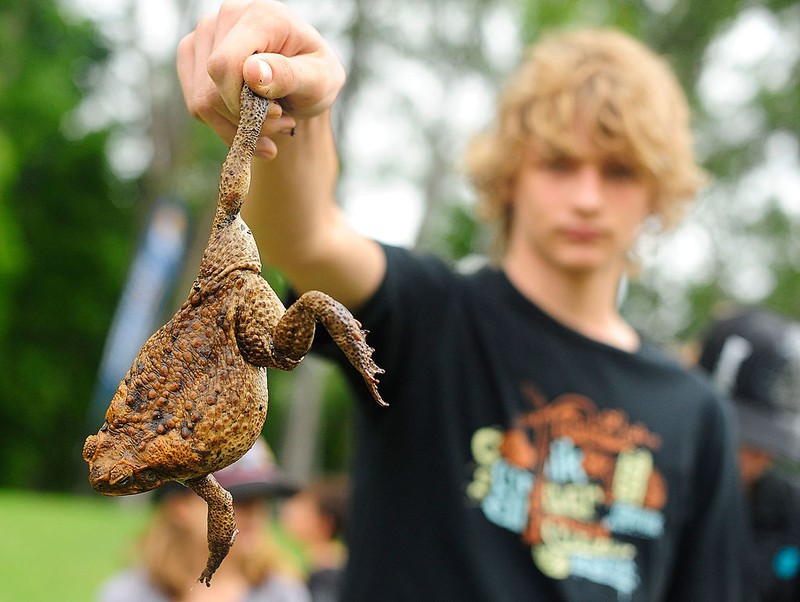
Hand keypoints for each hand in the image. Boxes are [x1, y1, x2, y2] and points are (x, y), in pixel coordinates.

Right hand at [177, 0, 345, 157]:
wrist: (305, 82)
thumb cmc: (316, 78)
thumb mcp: (319, 81)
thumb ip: (289, 75)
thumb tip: (251, 72)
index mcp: (261, 16)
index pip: (225, 65)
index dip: (242, 103)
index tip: (277, 114)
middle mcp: (225, 17)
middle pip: (212, 89)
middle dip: (247, 119)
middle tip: (283, 122)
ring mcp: (204, 34)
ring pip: (201, 103)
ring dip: (238, 127)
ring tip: (272, 123)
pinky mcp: (192, 55)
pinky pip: (196, 106)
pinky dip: (225, 126)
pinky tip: (253, 123)